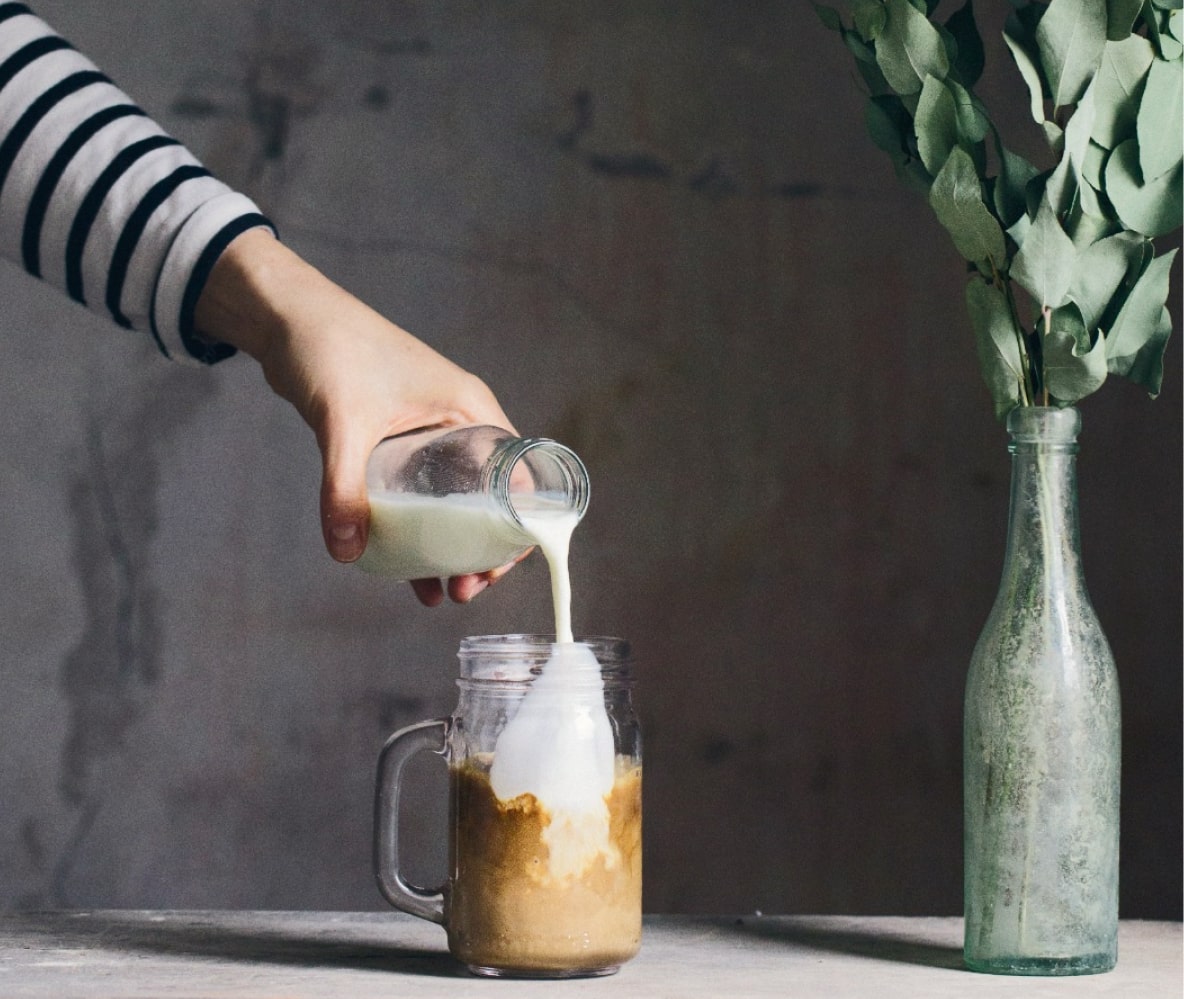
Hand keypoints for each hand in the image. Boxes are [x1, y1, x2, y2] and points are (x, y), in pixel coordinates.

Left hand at [194, 228, 517, 605]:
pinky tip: (404, 569)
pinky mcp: (398, 443)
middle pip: (491, 501)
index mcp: (471, 410)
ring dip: (450, 550)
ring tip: (438, 594)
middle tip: (462, 592)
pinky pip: (420, 498)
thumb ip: (342, 487)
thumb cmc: (330, 349)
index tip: (490, 571)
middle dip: (481, 552)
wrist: (287, 316)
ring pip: (455, 505)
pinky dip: (417, 533)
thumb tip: (346, 551)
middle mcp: (460, 422)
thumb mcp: (342, 422)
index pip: (518, 479)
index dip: (515, 531)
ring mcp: (430, 434)